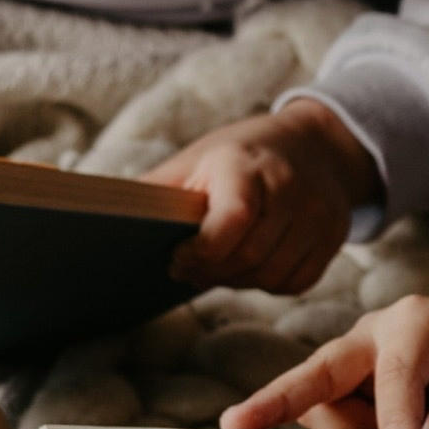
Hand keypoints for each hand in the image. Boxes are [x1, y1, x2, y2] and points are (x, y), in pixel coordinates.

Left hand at [140, 101, 378, 293]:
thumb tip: (94, 215)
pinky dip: (268, 283)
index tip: (177, 256)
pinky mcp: (335, 237)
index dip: (202, 252)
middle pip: (250, 256)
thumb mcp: (195, 160)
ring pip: (272, 276)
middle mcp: (292, 189)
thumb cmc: (239, 155)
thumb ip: (155, 191)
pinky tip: (252, 266)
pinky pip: (296, 282)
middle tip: (189, 267)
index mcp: (249, 164)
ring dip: (237, 281)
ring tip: (218, 266)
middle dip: (212, 272)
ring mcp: (320, 215)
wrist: (315, 145)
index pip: (233, 220)